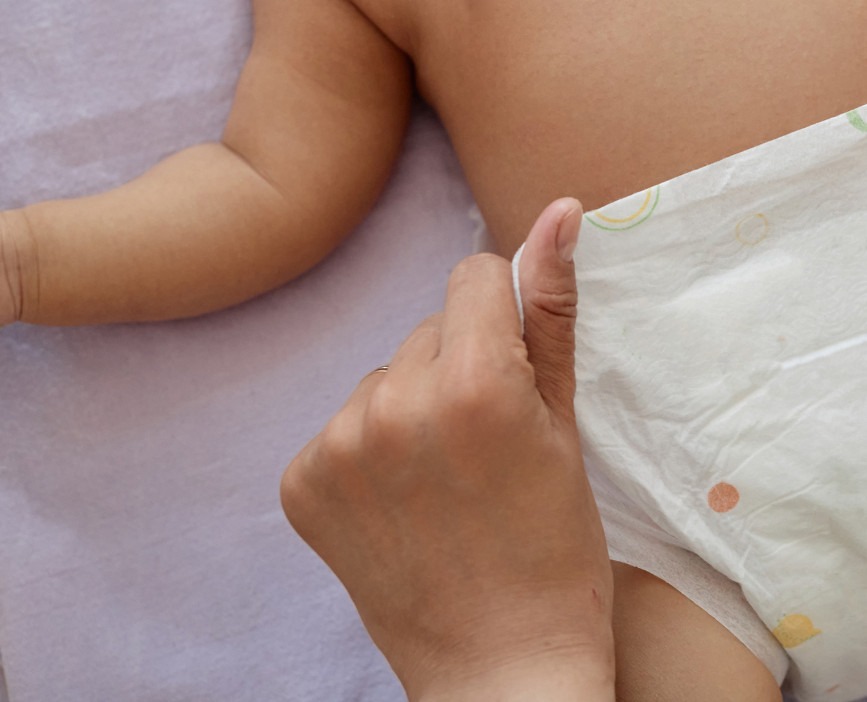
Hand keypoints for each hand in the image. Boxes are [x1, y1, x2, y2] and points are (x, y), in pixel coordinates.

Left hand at [279, 198, 613, 701]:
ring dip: (410, 410)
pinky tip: (403, 505)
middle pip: (427, 330)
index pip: (473, 276)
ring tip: (446, 483)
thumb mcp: (566, 424)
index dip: (503, 318)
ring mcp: (338, 448)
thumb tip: (558, 210)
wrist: (502, 666)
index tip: (516, 375)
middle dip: (458, 367)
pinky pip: (341, 429)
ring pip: (384, 378)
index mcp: (472, 382)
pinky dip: (369, 457)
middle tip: (488, 448)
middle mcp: (393, 405)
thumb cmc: (554, 549)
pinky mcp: (301, 485)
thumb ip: (551, 310)